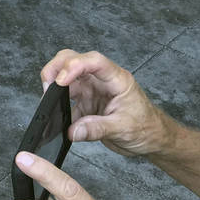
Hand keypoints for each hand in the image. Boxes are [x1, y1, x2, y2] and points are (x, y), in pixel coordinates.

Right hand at [41, 49, 174, 157]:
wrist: (152, 139)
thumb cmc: (146, 127)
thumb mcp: (123, 129)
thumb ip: (97, 129)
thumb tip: (73, 130)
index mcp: (116, 79)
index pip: (93, 62)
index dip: (74, 66)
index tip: (60, 81)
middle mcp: (101, 81)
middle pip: (73, 60)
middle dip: (56, 68)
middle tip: (48, 86)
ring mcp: (92, 91)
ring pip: (66, 78)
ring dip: (54, 88)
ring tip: (49, 103)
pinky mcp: (85, 103)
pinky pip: (66, 101)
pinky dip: (57, 107)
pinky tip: (56, 119)